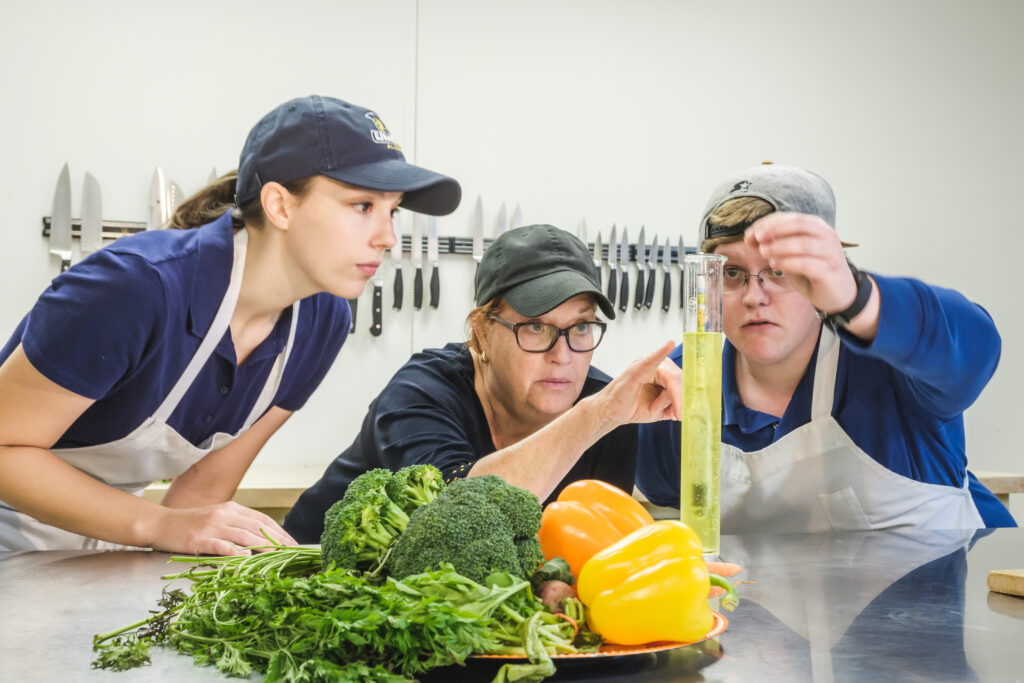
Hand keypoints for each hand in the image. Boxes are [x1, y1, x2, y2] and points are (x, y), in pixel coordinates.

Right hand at [147, 501, 297, 555]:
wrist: (160, 523)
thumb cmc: (190, 524)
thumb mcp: (217, 519)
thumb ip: (236, 526)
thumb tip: (261, 538)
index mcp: (231, 508)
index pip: (262, 519)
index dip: (280, 531)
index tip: (294, 543)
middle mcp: (225, 514)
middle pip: (258, 527)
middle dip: (278, 541)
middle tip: (293, 553)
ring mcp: (213, 526)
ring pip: (245, 536)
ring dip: (264, 547)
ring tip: (280, 556)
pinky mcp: (200, 538)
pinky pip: (222, 545)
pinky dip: (236, 552)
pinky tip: (247, 559)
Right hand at [596, 341, 681, 428]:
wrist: (611, 413)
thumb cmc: (632, 407)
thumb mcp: (659, 409)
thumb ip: (673, 405)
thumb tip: (688, 404)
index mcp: (663, 373)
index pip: (682, 381)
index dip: (685, 397)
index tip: (683, 414)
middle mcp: (656, 366)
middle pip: (679, 379)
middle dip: (678, 399)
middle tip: (676, 415)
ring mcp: (645, 365)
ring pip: (671, 378)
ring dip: (667, 397)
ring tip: (654, 409)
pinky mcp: (636, 369)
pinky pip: (652, 360)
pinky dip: (661, 353)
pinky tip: (669, 344)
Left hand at [745, 212, 856, 313]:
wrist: (839, 294)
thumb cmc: (814, 271)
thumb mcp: (793, 255)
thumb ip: (777, 245)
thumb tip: (752, 238)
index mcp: (817, 227)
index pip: (791, 218)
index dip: (768, 223)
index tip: (750, 234)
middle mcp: (826, 236)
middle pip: (799, 224)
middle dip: (774, 230)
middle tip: (756, 239)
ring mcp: (830, 253)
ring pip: (803, 244)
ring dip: (779, 247)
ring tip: (763, 252)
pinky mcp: (830, 271)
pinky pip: (807, 264)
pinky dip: (788, 263)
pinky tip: (775, 265)